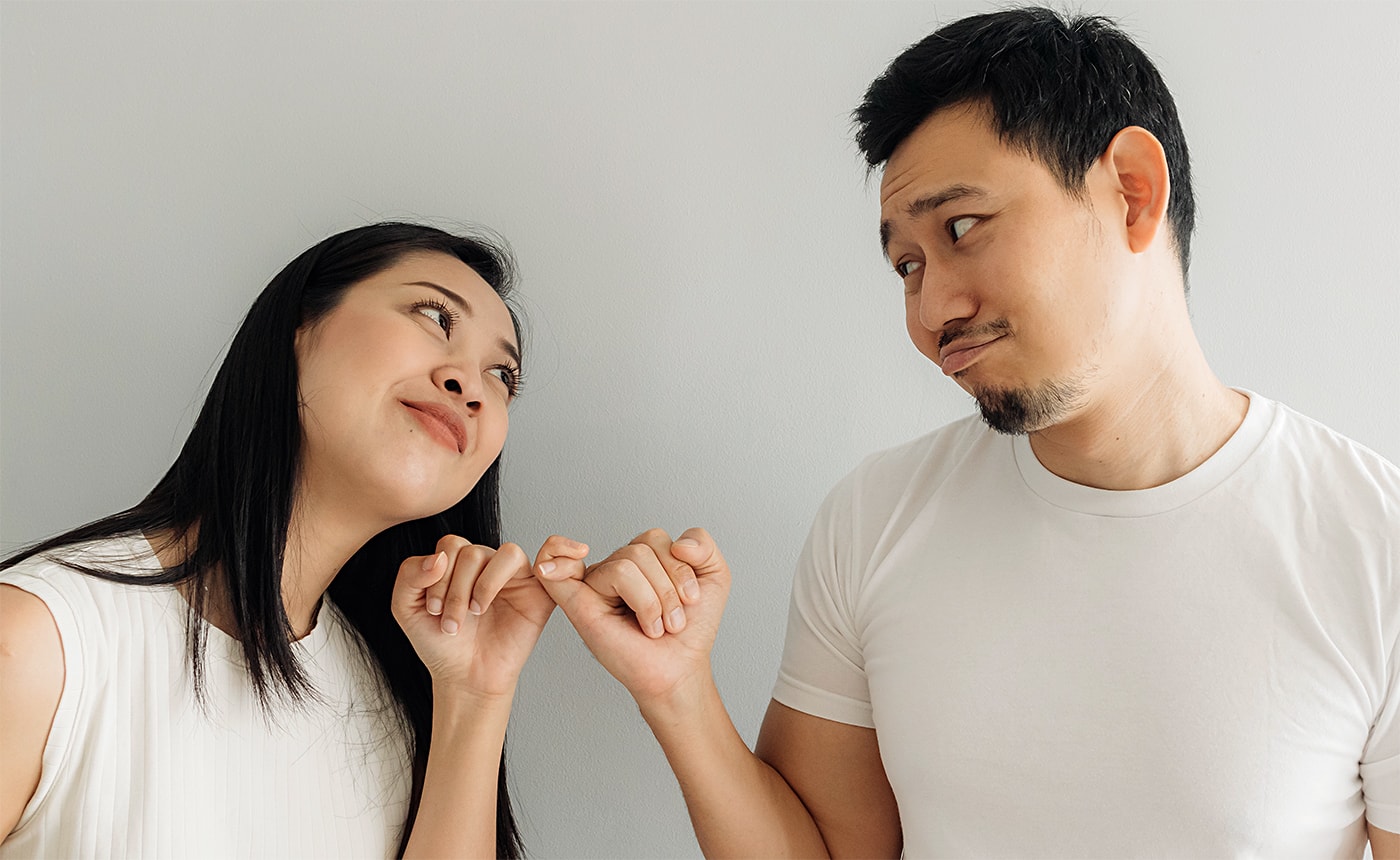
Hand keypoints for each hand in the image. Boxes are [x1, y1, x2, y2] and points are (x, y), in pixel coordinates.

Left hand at [392, 534, 588, 696]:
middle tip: (452, 623)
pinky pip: (543, 562)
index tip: (433, 609)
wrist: (464, 678)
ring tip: (475, 613)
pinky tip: (496, 600)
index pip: (451, 545)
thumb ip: (409, 575)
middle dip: (457, 590)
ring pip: (506, 553)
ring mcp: (513, 577)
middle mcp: (486, 565)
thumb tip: (437, 557)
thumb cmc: (440, 644)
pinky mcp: (538, 592)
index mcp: (458, 564)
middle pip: (474, 552)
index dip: (438, 574)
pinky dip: (529, 568)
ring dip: (484, 585)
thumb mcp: (405, 608)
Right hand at [535, 527, 730, 703]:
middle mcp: (614, 568)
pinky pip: (562, 570)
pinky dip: (556, 560)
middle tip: (671, 620)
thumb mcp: (714, 576)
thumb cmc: (691, 630)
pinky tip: (558, 564)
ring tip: (654, 626)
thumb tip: (676, 543)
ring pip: (626, 564)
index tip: (690, 598)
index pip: (654, 538)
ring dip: (653, 601)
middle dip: (668, 588)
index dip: (679, 568)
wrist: (681, 669)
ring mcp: (594, 586)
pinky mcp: (578, 605)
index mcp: (640, 559)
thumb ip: (703, 543)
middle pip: (641, 550)